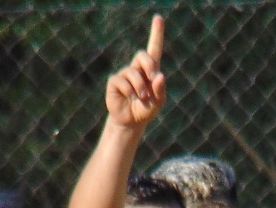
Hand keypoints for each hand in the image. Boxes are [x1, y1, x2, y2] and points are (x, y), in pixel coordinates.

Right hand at [104, 15, 166, 130]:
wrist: (131, 121)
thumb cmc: (146, 109)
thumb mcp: (158, 102)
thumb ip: (161, 90)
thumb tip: (159, 76)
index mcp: (150, 70)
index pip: (154, 48)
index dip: (156, 33)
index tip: (158, 18)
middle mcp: (137, 68)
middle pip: (143, 55)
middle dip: (149, 65)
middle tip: (153, 77)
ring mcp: (124, 74)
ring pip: (133, 72)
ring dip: (140, 87)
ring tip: (142, 97)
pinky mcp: (114, 82)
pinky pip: (122, 81)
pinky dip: (129, 91)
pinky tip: (130, 97)